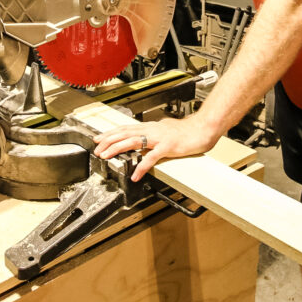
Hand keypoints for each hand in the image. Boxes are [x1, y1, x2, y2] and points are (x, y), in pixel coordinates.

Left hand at [93, 116, 219, 181]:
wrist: (204, 128)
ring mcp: (159, 138)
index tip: (98, 138)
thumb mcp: (166, 131)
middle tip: (97, 149)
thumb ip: (154, 136)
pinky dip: (142, 166)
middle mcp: (152, 130)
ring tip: (106, 156)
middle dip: (108, 141)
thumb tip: (145, 141)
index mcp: (151, 127)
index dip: (111, 133)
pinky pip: (152, 157)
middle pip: (125, 133)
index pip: (126, 128)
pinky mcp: (168, 147)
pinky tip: (135, 175)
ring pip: (133, 141)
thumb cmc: (188, 132)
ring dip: (117, 149)